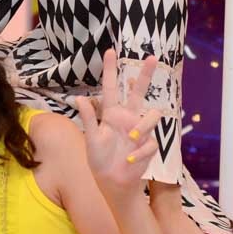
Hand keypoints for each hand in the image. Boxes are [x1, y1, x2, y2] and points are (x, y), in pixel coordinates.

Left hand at [76, 49, 159, 193]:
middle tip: (151, 57)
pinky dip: (139, 152)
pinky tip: (130, 159)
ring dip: (143, 126)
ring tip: (131, 138)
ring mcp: (140, 131)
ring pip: (153, 114)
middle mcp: (128, 118)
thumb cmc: (99, 160)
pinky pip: (150, 142)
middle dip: (145, 74)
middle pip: (139, 91)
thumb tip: (79, 98)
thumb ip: (88, 118)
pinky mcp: (148, 145)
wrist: (112, 182)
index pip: (111, 88)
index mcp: (111, 114)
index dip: (111, 70)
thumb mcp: (91, 139)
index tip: (110, 51)